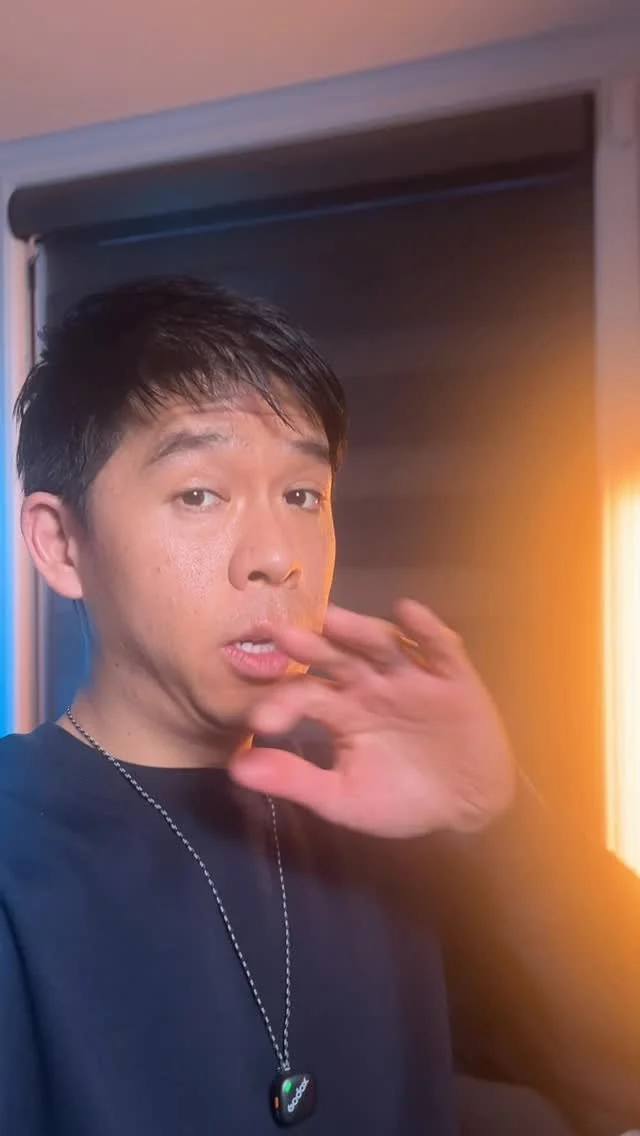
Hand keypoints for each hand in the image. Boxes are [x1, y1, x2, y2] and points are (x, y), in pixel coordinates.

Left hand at [230, 599, 514, 837]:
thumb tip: (235, 767)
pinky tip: (408, 614)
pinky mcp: (453, 677)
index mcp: (341, 708)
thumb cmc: (400, 798)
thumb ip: (293, 780)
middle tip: (278, 633)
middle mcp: (371, 683)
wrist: (467, 808)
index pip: (303, 694)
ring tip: (334, 620)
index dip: (282, 702)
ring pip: (382, 645)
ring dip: (359, 630)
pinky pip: (439, 647)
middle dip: (310, 645)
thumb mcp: (342, 797)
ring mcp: (411, 676)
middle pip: (337, 656)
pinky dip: (425, 629)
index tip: (259, 721)